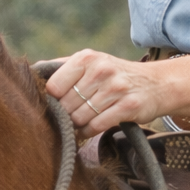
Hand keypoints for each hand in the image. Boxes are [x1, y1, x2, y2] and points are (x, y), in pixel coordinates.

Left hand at [44, 48, 163, 139]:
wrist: (157, 84)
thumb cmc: (116, 75)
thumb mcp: (92, 62)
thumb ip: (64, 67)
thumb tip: (33, 71)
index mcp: (87, 57)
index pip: (54, 86)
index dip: (53, 100)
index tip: (60, 104)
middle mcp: (101, 69)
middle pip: (66, 105)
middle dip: (66, 115)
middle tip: (73, 115)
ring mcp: (116, 88)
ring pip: (80, 117)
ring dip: (78, 124)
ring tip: (84, 120)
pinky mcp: (128, 106)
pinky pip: (96, 126)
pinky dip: (89, 132)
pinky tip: (91, 128)